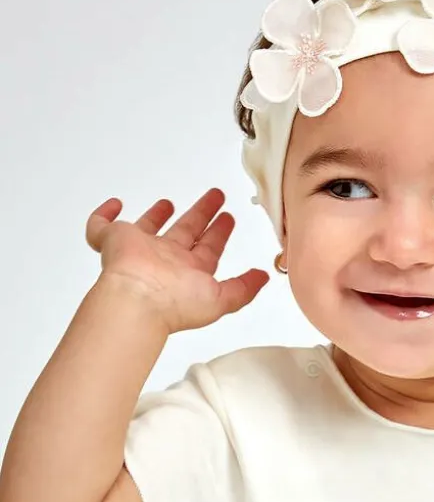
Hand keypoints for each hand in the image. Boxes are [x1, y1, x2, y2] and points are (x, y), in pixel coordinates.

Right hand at [85, 188, 269, 333]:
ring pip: (149, 227)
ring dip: (159, 215)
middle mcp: (165, 260)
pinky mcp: (113, 241)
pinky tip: (115, 205)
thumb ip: (244, 288)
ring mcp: (138, 250)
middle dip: (200, 215)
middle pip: (185, 232)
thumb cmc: (175, 303)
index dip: (218, 233)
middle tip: (215, 198)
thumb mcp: (222, 298)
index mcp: (188, 272)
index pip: (207, 249)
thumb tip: (264, 277)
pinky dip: (104, 215)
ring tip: (171, 201)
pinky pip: (101, 226)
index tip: (228, 218)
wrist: (138, 299)